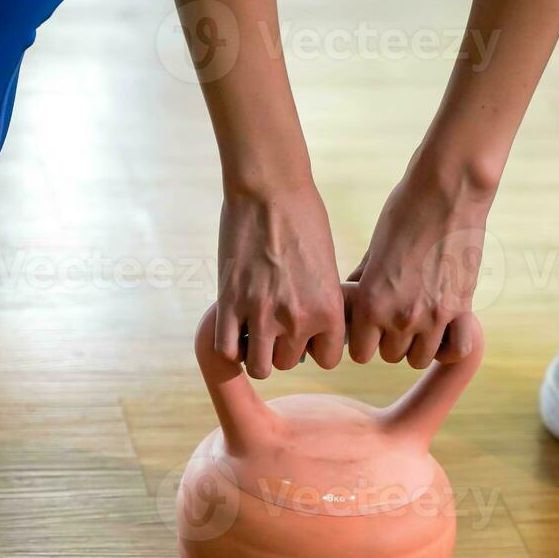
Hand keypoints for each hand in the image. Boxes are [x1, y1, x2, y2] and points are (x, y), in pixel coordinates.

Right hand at [216, 182, 345, 378]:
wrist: (269, 190)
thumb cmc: (303, 217)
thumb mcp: (326, 265)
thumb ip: (321, 301)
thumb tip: (312, 326)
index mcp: (329, 310)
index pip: (326, 359)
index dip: (315, 347)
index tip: (306, 332)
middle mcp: (298, 319)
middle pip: (289, 362)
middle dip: (282, 347)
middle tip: (275, 324)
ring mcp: (262, 314)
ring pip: (260, 367)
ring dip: (257, 354)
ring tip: (255, 333)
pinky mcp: (231, 303)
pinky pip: (228, 351)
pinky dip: (232, 347)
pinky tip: (235, 327)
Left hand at [346, 155, 493, 368]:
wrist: (448, 191)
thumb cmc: (405, 212)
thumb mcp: (373, 249)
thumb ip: (362, 282)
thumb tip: (348, 300)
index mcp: (369, 302)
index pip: (359, 351)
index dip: (365, 340)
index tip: (370, 327)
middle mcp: (398, 316)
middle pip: (390, 356)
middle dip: (391, 341)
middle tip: (397, 317)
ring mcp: (432, 317)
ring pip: (420, 358)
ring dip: (419, 344)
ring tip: (421, 320)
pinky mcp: (461, 310)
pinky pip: (454, 350)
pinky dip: (449, 344)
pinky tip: (446, 327)